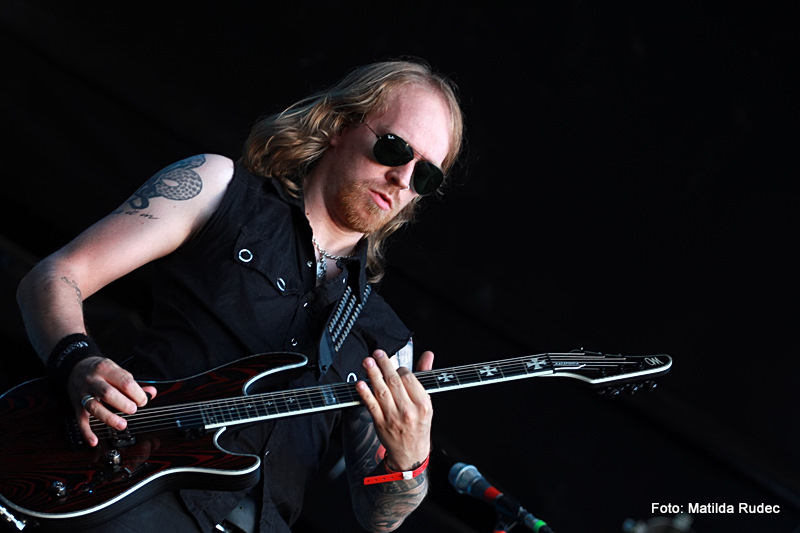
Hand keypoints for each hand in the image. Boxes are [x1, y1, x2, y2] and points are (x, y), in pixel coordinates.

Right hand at [67, 357, 156, 446]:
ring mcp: (83, 394)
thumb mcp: (117, 371)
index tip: (143, 401)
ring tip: (122, 424)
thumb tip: (152, 392)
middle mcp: (93, 381)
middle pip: (108, 393)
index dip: (137, 393)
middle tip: (133, 409)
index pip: (124, 381)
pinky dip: (86, 432)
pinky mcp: (77, 406)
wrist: (76, 368)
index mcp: (106, 368)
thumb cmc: (101, 372)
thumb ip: (134, 383)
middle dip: (123, 404)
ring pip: (94, 407)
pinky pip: (80, 420)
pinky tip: (94, 441)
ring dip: (109, 418)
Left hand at [355, 349, 433, 470]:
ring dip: (373, 375)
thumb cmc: (419, 425)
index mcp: (423, 404)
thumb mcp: (427, 402)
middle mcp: (408, 410)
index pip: (409, 379)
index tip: (395, 365)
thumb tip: (428, 355)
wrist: (411, 452)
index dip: (400, 368)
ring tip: (367, 362)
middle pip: (394, 382)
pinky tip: (360, 384)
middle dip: (384, 365)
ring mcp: (393, 417)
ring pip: (382, 391)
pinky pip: (371, 405)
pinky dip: (365, 394)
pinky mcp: (381, 423)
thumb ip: (424, 376)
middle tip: (377, 354)